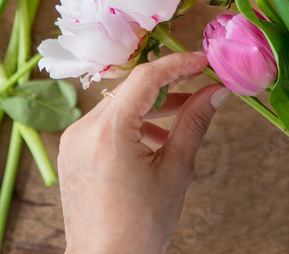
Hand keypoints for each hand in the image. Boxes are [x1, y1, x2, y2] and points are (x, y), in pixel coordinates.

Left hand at [58, 52, 229, 253]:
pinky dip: (131, 123)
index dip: (178, 64)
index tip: (203, 61)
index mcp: (109, 131)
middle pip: (130, 88)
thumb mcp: (176, 171)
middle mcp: (84, 129)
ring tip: (182, 120)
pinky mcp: (71, 151)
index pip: (146, 78)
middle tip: (199, 88)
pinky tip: (155, 142)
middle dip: (167, 86)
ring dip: (150, 106)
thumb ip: (194, 123)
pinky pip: (104, 123)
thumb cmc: (140, 226)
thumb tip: (216, 92)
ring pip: (117, 104)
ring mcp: (73, 140)